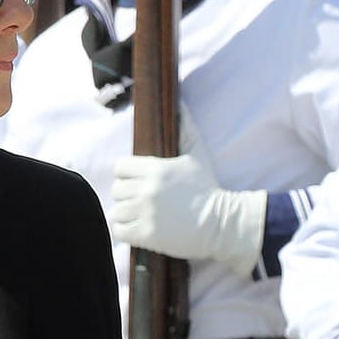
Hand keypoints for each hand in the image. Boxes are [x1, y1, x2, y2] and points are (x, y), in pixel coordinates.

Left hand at [110, 112, 265, 273]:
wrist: (221, 223)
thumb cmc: (208, 188)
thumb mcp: (198, 155)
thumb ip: (186, 128)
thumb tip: (180, 103)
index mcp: (155, 169)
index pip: (120, 167)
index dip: (127, 174)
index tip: (138, 181)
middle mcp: (147, 190)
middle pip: (117, 189)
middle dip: (127, 194)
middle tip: (142, 200)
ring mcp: (145, 213)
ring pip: (117, 210)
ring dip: (127, 213)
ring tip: (142, 215)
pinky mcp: (146, 235)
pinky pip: (119, 230)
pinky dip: (125, 230)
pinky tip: (138, 228)